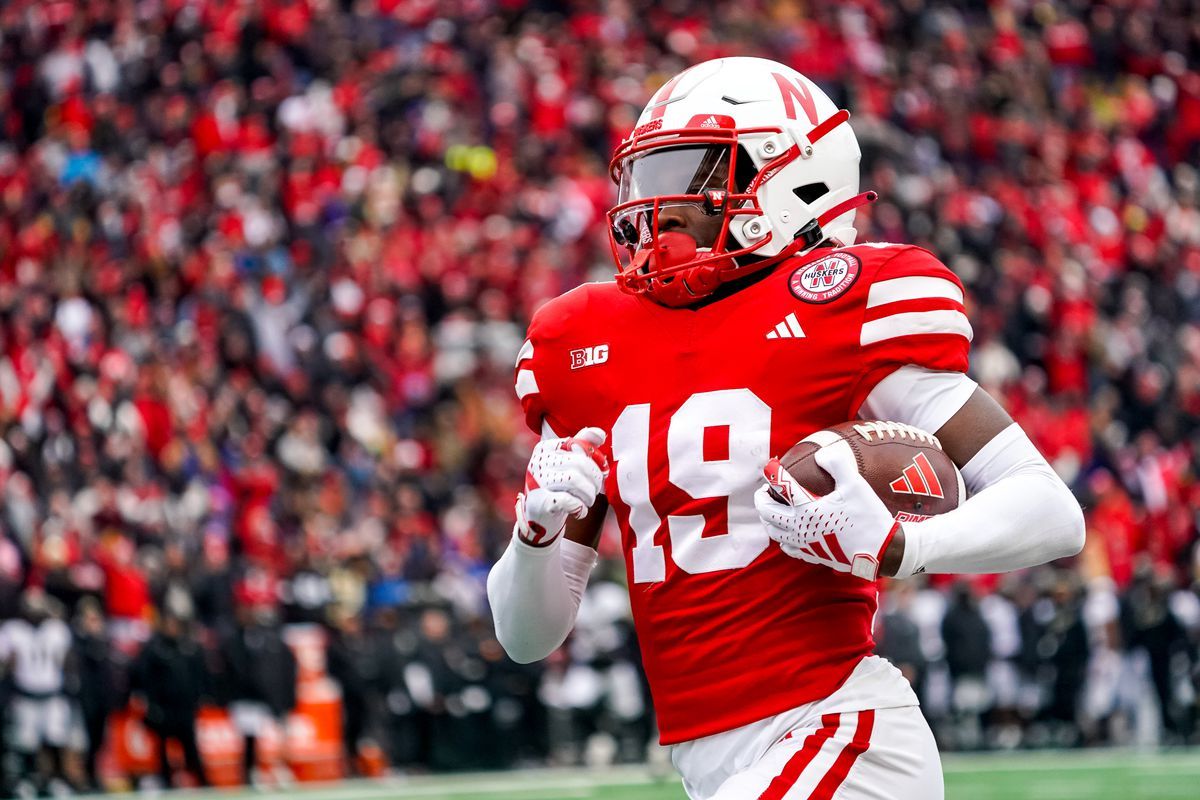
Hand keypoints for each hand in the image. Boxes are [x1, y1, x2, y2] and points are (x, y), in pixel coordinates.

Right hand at [516, 427, 608, 546]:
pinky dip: (580, 508)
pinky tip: (580, 511)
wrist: (540, 517)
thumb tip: (600, 434)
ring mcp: (537, 481)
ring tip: (588, 500)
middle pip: (580, 463)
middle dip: (595, 479)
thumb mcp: (568, 463)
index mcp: (546, 448)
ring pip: (575, 480)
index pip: (578, 444)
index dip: (596, 459)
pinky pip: (568, 500)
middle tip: (595, 490)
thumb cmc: (558, 486)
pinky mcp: (540, 502)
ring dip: (589, 494)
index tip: (602, 470)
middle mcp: (538, 461)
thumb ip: (582, 445)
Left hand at [755, 441, 899, 580]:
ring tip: (771, 509)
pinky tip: (788, 533)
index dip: (773, 472)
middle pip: (768, 512)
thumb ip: (837, 463)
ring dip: (767, 519)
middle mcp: (800, 528)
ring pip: (773, 532)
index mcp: (808, 509)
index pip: (782, 486)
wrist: (880, 551)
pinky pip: (788, 548)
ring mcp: (804, 544)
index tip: (771, 465)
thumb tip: (821, 453)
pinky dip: (782, 537)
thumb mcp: (855, 485)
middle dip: (761, 498)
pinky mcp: (812, 556)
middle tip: (764, 490)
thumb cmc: (868, 516)